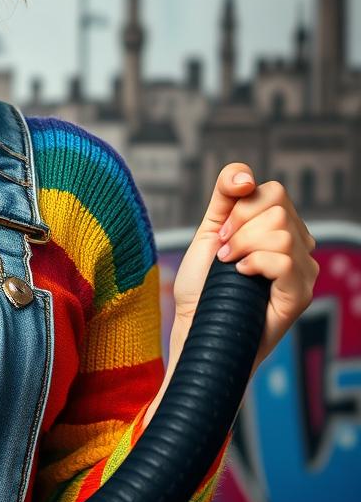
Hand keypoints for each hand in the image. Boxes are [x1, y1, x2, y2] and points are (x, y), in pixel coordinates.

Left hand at [171, 163, 318, 376]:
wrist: (196, 326)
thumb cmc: (202, 284)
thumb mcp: (210, 230)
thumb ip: (226, 195)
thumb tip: (246, 175)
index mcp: (279, 227)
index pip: (273, 191)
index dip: (240, 208)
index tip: (220, 235)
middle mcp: (298, 245)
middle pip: (277, 209)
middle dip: (238, 229)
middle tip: (223, 254)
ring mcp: (304, 270)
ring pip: (280, 232)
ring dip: (242, 248)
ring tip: (229, 267)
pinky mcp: (301, 293)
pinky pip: (284, 259)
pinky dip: (254, 264)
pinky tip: (242, 276)